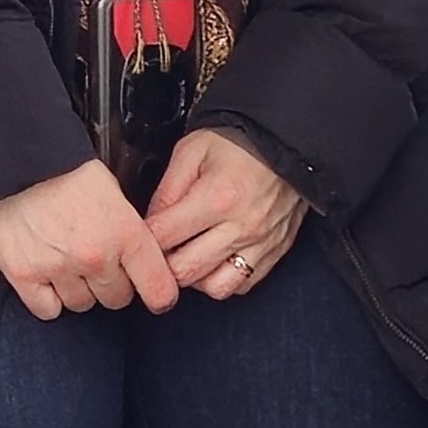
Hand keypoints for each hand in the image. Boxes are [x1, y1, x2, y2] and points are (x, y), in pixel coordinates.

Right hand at [0, 158, 182, 319]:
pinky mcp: (24, 275)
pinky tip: (46, 274)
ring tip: (66, 259)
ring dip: (78, 288)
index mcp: (125, 233)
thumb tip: (141, 261)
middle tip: (96, 259)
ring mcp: (59, 268)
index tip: (155, 295)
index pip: (159, 291)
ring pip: (82, 304)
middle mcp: (95, 257)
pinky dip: (48, 297)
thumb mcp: (115, 192)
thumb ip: (130, 231)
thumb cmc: (65, 169)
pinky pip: (47, 309)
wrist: (16, 159)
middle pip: (117, 299)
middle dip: (111, 283)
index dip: (159, 295)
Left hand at [146, 127, 308, 298]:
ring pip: (215, 287)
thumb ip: (167, 190)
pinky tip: (214, 259)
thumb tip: (150, 223)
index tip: (139, 235)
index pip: (163, 238)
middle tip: (159, 249)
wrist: (288, 140)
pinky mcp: (276, 250)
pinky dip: (224, 278)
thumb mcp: (192, 151)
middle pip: (185, 272)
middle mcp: (241, 226)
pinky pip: (244, 284)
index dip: (143, 239)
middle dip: (163, 265)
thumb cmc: (243, 141)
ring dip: (195, 278)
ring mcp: (262, 242)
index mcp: (217, 198)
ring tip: (188, 256)